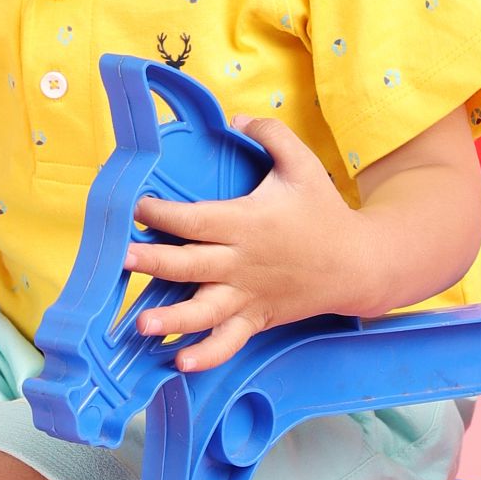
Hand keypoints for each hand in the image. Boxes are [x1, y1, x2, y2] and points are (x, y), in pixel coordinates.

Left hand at [120, 117, 363, 371]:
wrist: (359, 264)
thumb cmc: (324, 213)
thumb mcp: (303, 165)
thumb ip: (270, 134)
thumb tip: (235, 116)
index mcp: (247, 223)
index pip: (195, 219)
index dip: (162, 213)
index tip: (135, 206)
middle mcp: (242, 263)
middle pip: (190, 264)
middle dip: (154, 262)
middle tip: (121, 260)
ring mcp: (248, 296)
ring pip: (204, 311)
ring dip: (172, 319)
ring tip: (141, 324)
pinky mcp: (257, 319)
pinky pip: (229, 341)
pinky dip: (206, 355)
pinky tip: (180, 362)